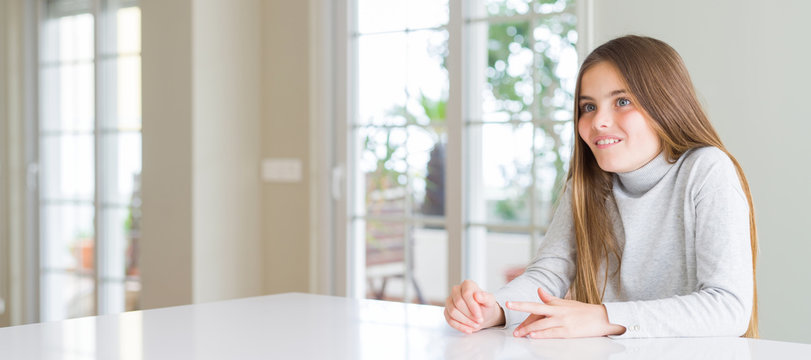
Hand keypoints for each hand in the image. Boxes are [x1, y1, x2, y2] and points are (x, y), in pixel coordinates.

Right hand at [444, 280, 504, 333]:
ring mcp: (450, 301)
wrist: (482, 316)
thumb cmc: (486, 307)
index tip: (479, 315)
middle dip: (469, 315)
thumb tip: (477, 295)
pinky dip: (459, 326)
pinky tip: (468, 329)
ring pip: (452, 312)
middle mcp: (456, 291)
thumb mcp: (490, 302)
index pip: (466, 294)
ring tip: (475, 325)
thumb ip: (486, 297)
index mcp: (467, 285)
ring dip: (465, 321)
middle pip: (458, 303)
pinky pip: (449, 320)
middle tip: (479, 321)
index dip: (472, 306)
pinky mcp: (447, 311)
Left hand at [506, 288, 624, 338]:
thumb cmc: (583, 311)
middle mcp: (558, 312)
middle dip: (521, 312)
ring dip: (528, 329)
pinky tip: (533, 336)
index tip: (509, 303)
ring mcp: (563, 322)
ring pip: (542, 325)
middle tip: (509, 315)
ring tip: (519, 333)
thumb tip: (539, 290)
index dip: (521, 304)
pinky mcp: (569, 332)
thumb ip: (550, 298)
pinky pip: (552, 333)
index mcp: (556, 305)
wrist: (602, 317)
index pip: (535, 304)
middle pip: (536, 311)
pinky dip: (542, 334)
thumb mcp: (566, 302)